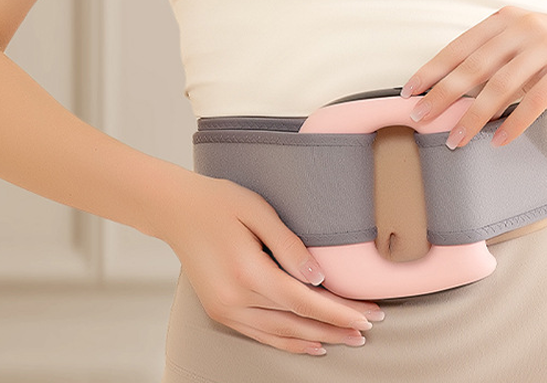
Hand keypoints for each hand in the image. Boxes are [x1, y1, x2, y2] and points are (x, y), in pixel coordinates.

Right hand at [157, 172, 384, 355]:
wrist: (176, 210)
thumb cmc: (219, 202)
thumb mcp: (257, 210)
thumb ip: (289, 243)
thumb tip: (317, 276)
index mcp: (246, 272)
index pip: (303, 300)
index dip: (338, 311)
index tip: (367, 314)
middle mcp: (234, 299)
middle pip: (296, 321)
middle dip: (336, 326)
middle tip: (370, 327)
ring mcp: (225, 310)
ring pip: (280, 334)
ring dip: (318, 338)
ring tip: (351, 338)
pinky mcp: (220, 311)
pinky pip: (261, 335)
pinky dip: (289, 342)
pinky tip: (312, 343)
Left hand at [400, 6, 546, 148]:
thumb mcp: (530, 42)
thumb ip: (499, 59)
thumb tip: (458, 93)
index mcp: (508, 19)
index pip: (460, 46)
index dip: (433, 69)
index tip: (410, 91)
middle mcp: (524, 27)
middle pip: (474, 66)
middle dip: (443, 94)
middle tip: (419, 117)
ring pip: (500, 86)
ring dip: (473, 117)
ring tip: (455, 140)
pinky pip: (534, 101)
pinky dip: (513, 123)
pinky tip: (498, 140)